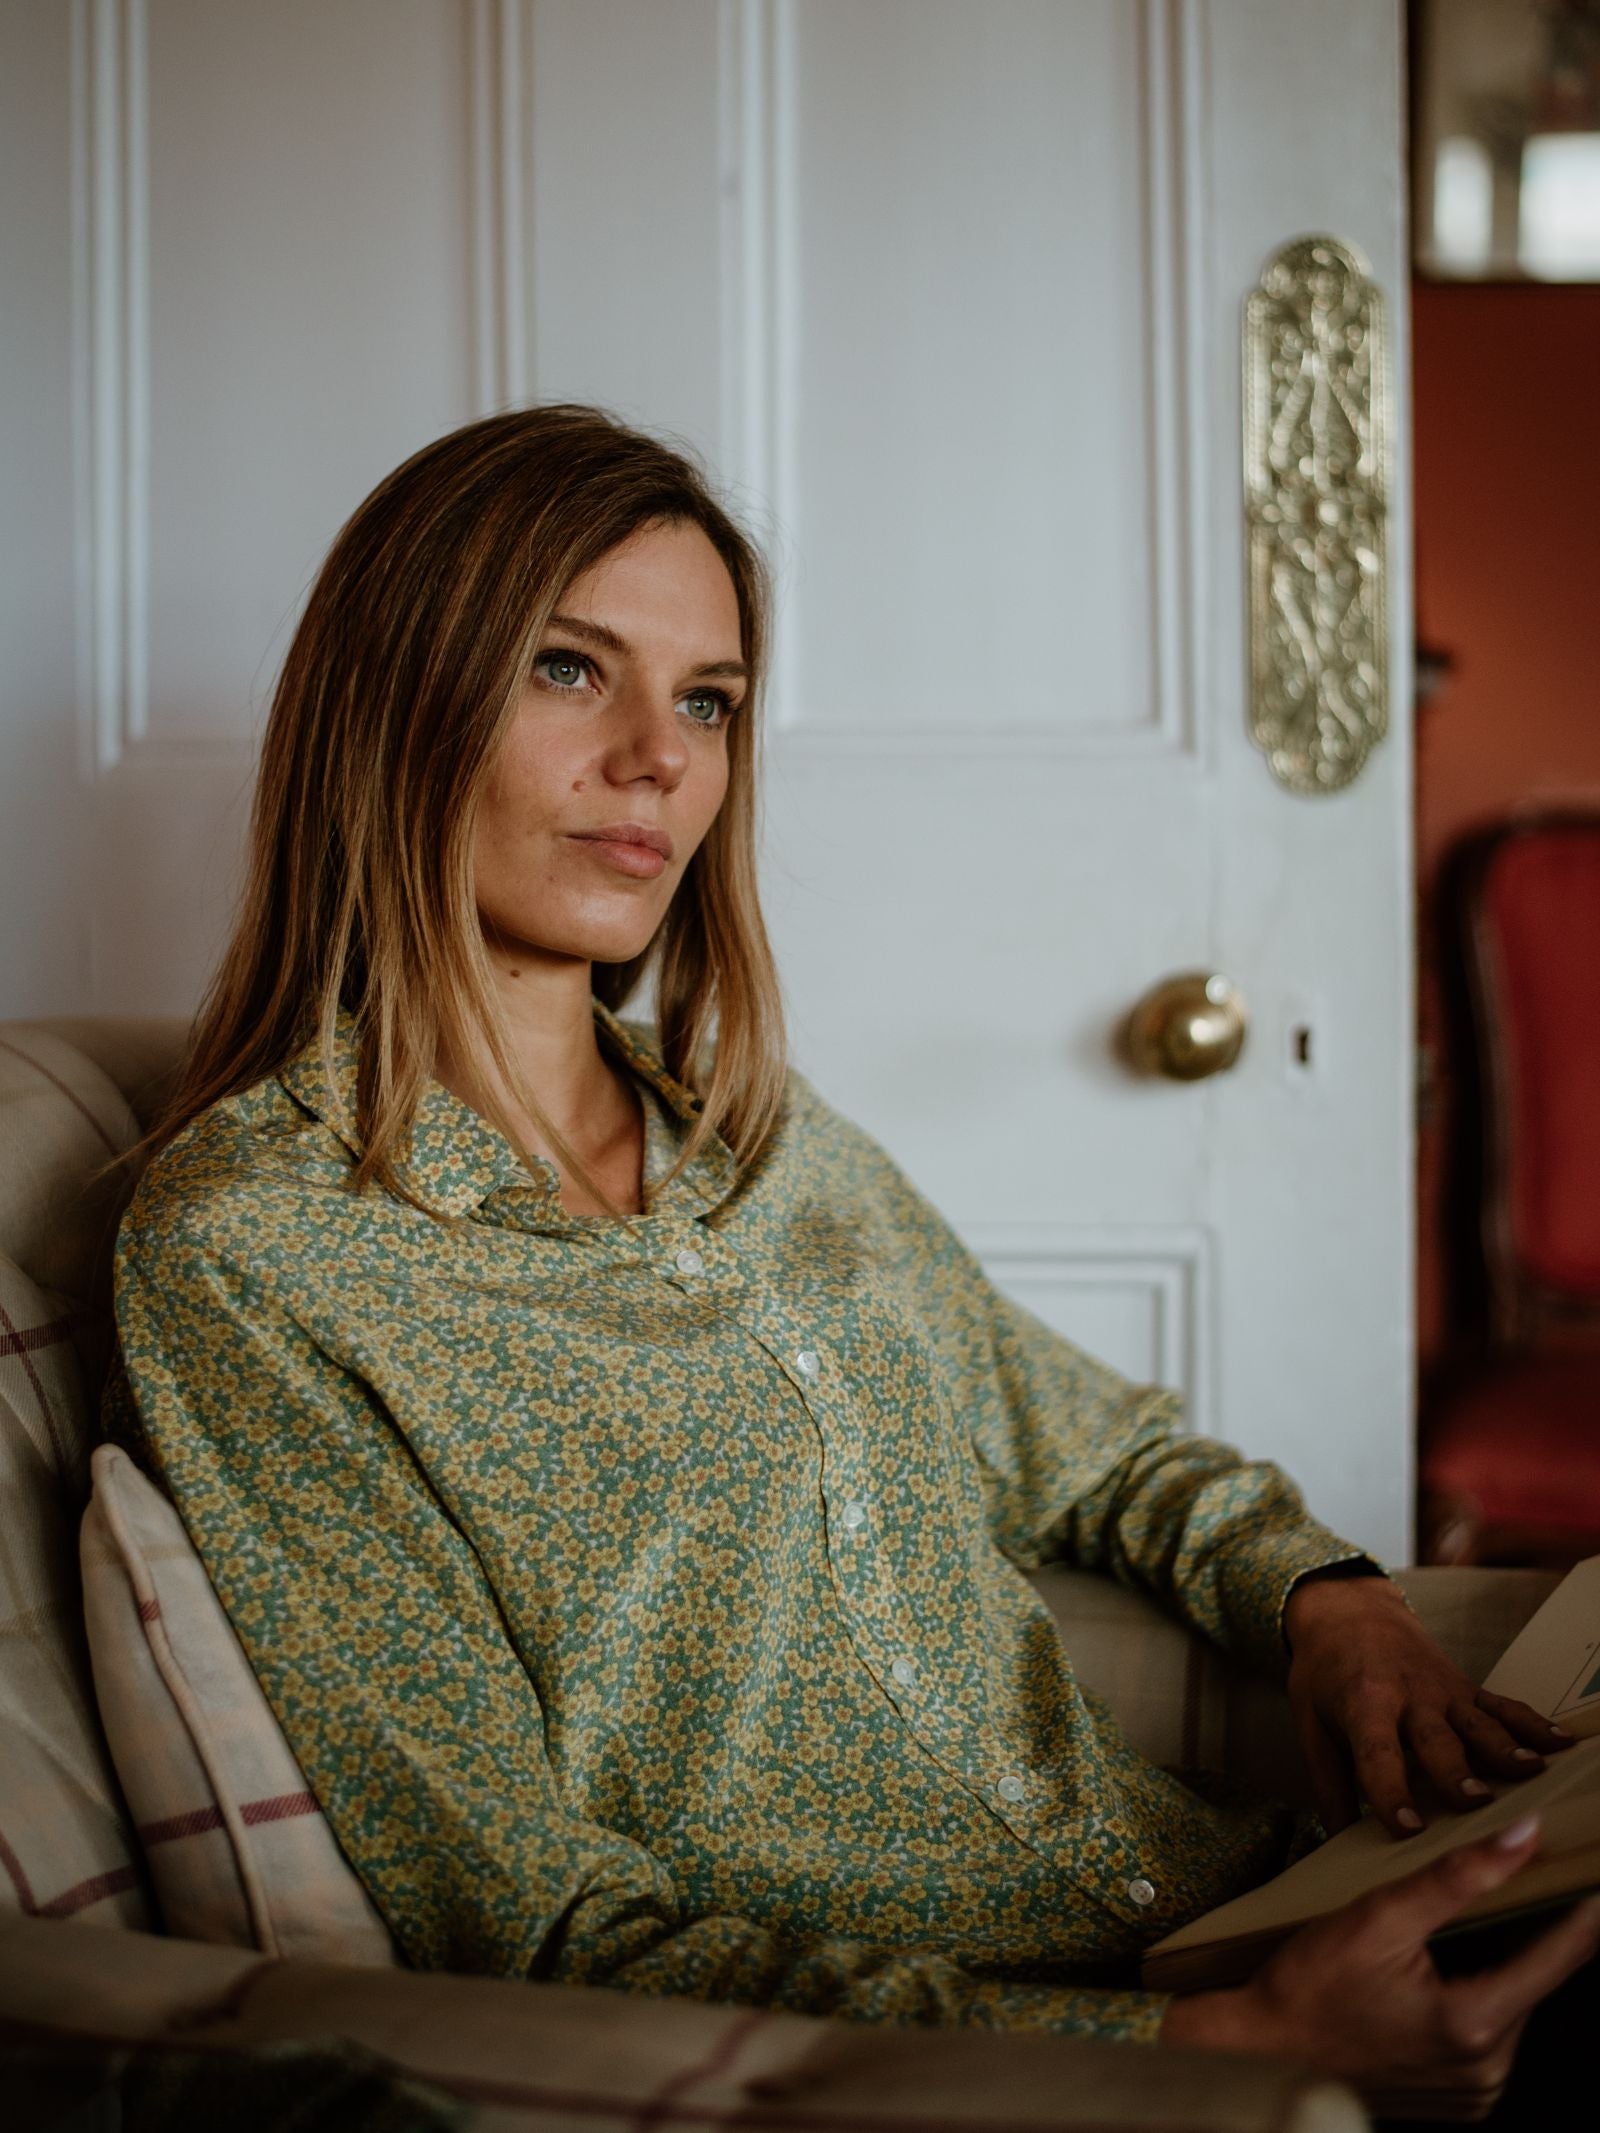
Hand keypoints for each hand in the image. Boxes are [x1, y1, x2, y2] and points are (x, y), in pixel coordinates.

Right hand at [1161, 1817, 1599, 2117]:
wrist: (1263, 2050)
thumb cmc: (1308, 1986)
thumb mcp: (1378, 1916)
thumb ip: (1456, 1876)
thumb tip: (1523, 1837)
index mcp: (1475, 2023)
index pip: (1559, 1957)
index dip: (1585, 1909)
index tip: (1596, 1870)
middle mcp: (1487, 2069)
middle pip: (1534, 1980)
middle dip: (1530, 1928)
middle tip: (1524, 1876)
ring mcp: (1474, 2090)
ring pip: (1512, 2005)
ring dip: (1501, 1961)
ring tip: (1475, 1916)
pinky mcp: (1458, 2097)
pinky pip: (1489, 2034)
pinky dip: (1479, 1994)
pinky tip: (1446, 1965)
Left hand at [1281, 1573, 1572, 1838]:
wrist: (1347, 1610)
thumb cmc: (1325, 1673)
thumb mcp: (1310, 1722)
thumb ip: (1327, 1784)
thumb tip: (1334, 1847)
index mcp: (1362, 1704)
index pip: (1376, 1752)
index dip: (1390, 1790)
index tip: (1408, 1827)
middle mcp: (1408, 1696)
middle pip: (1436, 1740)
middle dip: (1457, 1772)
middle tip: (1478, 1802)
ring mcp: (1443, 1690)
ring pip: (1478, 1723)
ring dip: (1504, 1749)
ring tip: (1530, 1774)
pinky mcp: (1467, 1687)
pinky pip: (1503, 1706)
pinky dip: (1533, 1723)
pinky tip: (1561, 1742)